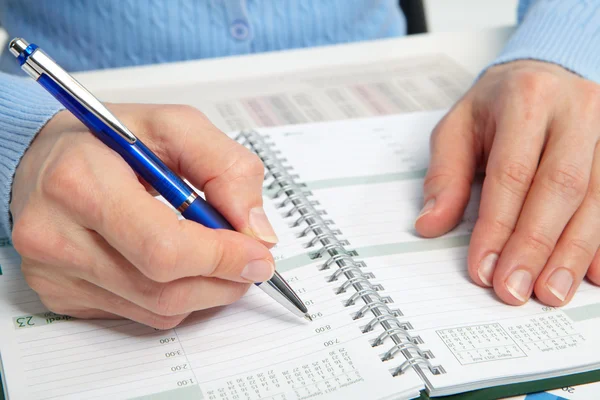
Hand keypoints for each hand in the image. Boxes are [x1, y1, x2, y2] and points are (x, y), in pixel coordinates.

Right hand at [11, 104, 277, 328]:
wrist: (44, 159)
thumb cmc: (107, 140)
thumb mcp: (174, 126)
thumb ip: (225, 168)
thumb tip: (256, 231)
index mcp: (80, 181)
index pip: (163, 247)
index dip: (221, 257)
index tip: (258, 254)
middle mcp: (55, 234)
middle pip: (163, 288)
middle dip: (222, 278)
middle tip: (249, 261)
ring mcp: (54, 273)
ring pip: (157, 309)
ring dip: (205, 290)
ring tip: (217, 258)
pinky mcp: (60, 296)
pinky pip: (139, 314)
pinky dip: (174, 296)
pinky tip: (175, 265)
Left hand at [415, 60, 599, 305]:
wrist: (548, 73)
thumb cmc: (497, 105)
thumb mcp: (458, 127)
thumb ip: (445, 175)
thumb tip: (430, 225)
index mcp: (527, 98)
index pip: (511, 172)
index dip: (497, 225)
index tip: (482, 268)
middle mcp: (578, 110)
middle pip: (560, 187)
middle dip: (535, 246)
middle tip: (515, 291)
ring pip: (598, 199)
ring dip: (573, 253)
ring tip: (550, 293)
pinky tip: (592, 275)